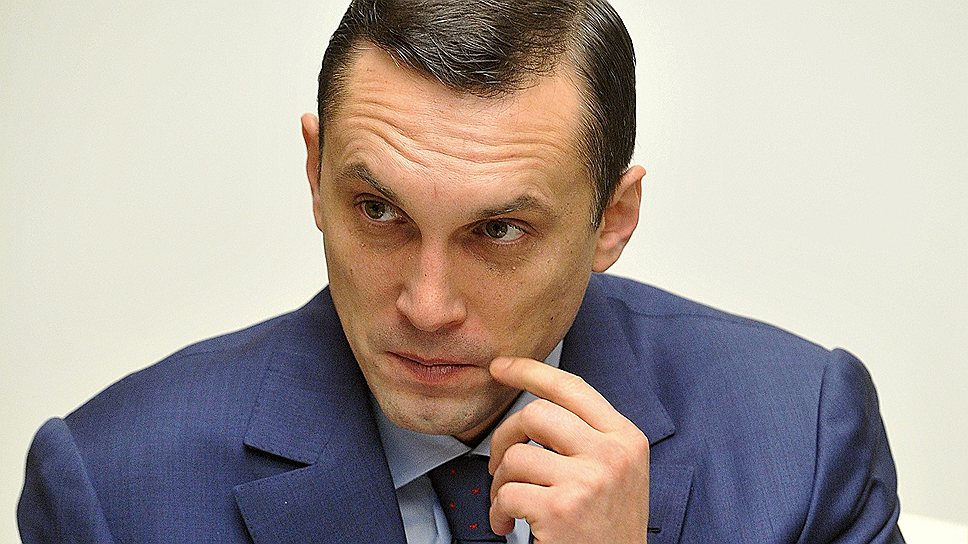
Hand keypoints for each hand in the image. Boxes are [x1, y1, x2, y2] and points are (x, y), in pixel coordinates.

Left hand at [487, 357, 650, 542]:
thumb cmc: (610, 529)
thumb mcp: (618, 472)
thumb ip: (591, 436)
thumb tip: (540, 406)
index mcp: (626, 438)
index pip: (572, 387)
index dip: (530, 370)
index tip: (501, 367)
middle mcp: (612, 454)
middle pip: (536, 413)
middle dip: (505, 436)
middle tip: (500, 461)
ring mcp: (587, 481)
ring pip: (516, 455)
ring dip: (500, 482)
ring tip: (510, 501)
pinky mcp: (560, 510)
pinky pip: (507, 493)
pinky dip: (498, 511)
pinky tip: (509, 523)